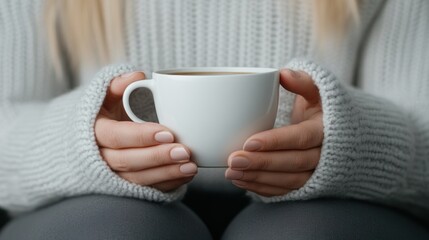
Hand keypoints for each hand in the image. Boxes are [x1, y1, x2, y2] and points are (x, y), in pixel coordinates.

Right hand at [95, 72, 197, 191]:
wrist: (94, 138)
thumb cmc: (107, 112)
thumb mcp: (106, 96)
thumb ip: (118, 85)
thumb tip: (137, 76)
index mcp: (96, 131)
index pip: (116, 136)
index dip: (141, 136)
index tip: (168, 132)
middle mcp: (101, 157)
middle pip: (127, 161)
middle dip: (157, 157)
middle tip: (184, 151)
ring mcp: (112, 175)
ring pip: (137, 179)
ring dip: (166, 174)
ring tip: (191, 166)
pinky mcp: (126, 186)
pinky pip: (146, 189)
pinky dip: (167, 184)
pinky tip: (186, 175)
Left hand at [225, 69, 322, 196]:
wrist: (338, 133)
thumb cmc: (321, 107)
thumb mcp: (318, 91)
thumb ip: (302, 81)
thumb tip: (283, 74)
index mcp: (325, 130)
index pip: (301, 138)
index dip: (275, 142)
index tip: (248, 142)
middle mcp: (324, 155)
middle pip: (293, 163)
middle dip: (262, 163)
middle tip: (233, 160)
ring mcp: (316, 173)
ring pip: (289, 181)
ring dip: (258, 178)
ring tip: (231, 172)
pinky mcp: (306, 184)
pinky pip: (285, 190)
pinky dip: (262, 188)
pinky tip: (241, 181)